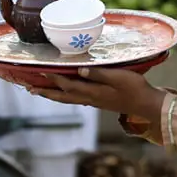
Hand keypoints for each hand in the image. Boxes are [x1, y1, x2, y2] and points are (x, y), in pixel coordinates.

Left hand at [33, 68, 165, 121]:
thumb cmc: (136, 89)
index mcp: (93, 92)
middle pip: (63, 96)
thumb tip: (79, 70)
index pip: (68, 85)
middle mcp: (90, 99)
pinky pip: (76, 99)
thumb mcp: (119, 77)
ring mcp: (94, 102)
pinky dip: (65, 96)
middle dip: (46, 92)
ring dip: (53, 95)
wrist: (147, 106)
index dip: (53, 78)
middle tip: (29, 89)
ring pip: (68, 99)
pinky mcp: (99, 102)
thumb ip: (99, 74)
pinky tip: (65, 94)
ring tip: (40, 92)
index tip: (40, 72)